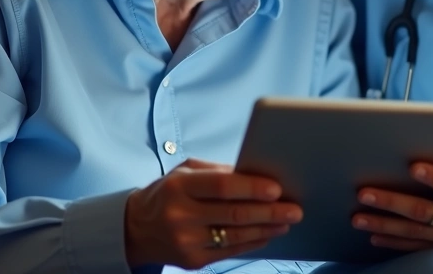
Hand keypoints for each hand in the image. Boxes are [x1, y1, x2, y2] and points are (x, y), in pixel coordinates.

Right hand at [124, 158, 302, 269]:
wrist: (137, 227)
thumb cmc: (169, 192)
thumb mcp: (185, 172)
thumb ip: (218, 171)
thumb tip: (256, 173)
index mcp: (180, 187)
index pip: (222, 186)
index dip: (251, 188)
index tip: (277, 188)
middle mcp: (181, 215)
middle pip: (234, 214)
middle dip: (269, 212)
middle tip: (294, 208)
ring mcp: (186, 241)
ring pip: (236, 236)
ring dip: (266, 229)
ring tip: (286, 221)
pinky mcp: (192, 261)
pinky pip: (230, 251)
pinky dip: (253, 242)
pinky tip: (268, 234)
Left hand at [351, 160, 432, 257]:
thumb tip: (429, 145)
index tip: (412, 166)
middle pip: (423, 211)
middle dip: (390, 202)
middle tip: (364, 193)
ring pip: (413, 232)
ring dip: (383, 225)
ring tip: (358, 217)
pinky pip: (415, 247)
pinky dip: (392, 242)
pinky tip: (373, 236)